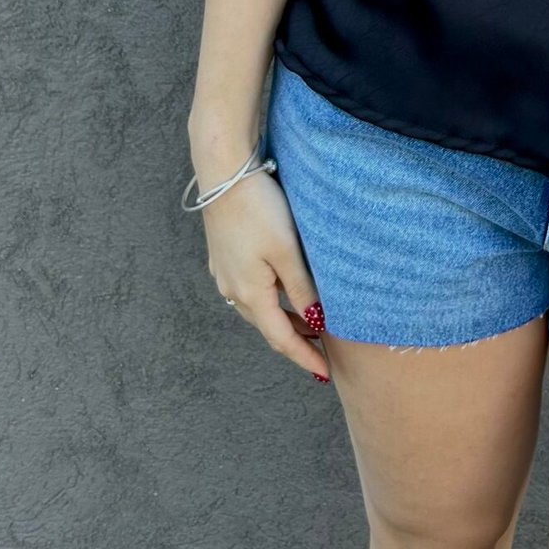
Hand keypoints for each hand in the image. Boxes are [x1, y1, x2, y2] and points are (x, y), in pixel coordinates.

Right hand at [197, 166, 331, 383]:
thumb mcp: (287, 251)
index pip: (281, 338)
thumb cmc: (259, 209)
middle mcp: (232, 289)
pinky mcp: (224, 256)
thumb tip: (315, 323)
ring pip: (258, 308)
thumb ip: (301, 289)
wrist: (224, 175)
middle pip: (268, 326)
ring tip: (310, 325)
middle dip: (295, 341)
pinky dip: (271, 299)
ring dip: (283, 319)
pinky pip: (250, 289)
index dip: (304, 357)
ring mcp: (225, 273)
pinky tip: (283, 290)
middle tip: (321, 352)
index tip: (324, 373)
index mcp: (250, 294)